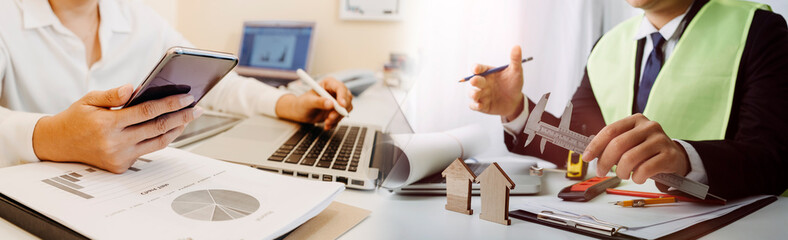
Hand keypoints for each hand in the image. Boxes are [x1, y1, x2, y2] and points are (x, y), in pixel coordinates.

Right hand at [32, 84, 201, 172]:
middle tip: (197, 108)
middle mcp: (114, 143)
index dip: (170, 104)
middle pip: (158, 128)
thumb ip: (113, 94)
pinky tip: (172, 128)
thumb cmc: (76, 118)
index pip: (147, 112)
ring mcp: (119, 158)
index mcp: (107, 124)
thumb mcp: (90, 99)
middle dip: (181, 117)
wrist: (58, 144)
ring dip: (177, 130)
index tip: (187, 97)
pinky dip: (161, 139)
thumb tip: (135, 88)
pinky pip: (148, 151)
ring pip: (157, 143)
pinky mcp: (120, 167)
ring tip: (188, 117)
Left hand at [275, 77, 352, 129]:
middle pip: (347, 98)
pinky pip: (343, 116)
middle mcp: (335, 91)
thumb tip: (331, 104)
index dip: (342, 96)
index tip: (341, 105)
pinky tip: (327, 124)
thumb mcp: (308, 102)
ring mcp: (338, 100)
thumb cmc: (301, 104)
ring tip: (326, 122)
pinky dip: (336, 122)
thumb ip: (319, 102)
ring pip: (346, 109)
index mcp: (328, 83)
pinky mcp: (338, 110)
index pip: (340, 88)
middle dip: (340, 110)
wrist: (300, 113)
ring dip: (337, 118)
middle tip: (330, 118)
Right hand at [469, 45, 524, 120]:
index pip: (478, 68)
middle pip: (474, 81)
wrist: (515, 101)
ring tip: (477, 95)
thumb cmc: (514, 83)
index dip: (476, 68)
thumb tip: (517, 46)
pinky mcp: (482, 105)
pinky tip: (479, 105)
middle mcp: (482, 83)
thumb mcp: (516, 72)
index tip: (477, 69)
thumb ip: (515, 60)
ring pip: (472, 93)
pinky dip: (475, 105)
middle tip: (475, 81)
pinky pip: (474, 106)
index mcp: (488, 73)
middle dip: (474, 81)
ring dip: (473, 94)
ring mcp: (481, 94)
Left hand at [581, 114, 689, 183]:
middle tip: (601, 171)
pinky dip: (637, 177)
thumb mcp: (630, 142)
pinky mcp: (669, 155)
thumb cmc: (647, 151)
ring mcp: (660, 140)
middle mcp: (648, 127)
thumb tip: (590, 153)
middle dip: (605, 161)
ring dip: (622, 172)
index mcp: (635, 120)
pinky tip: (638, 177)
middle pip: (617, 144)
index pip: (610, 130)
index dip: (595, 145)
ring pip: (630, 158)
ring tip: (624, 174)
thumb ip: (612, 144)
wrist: (675, 157)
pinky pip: (645, 170)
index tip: (586, 157)